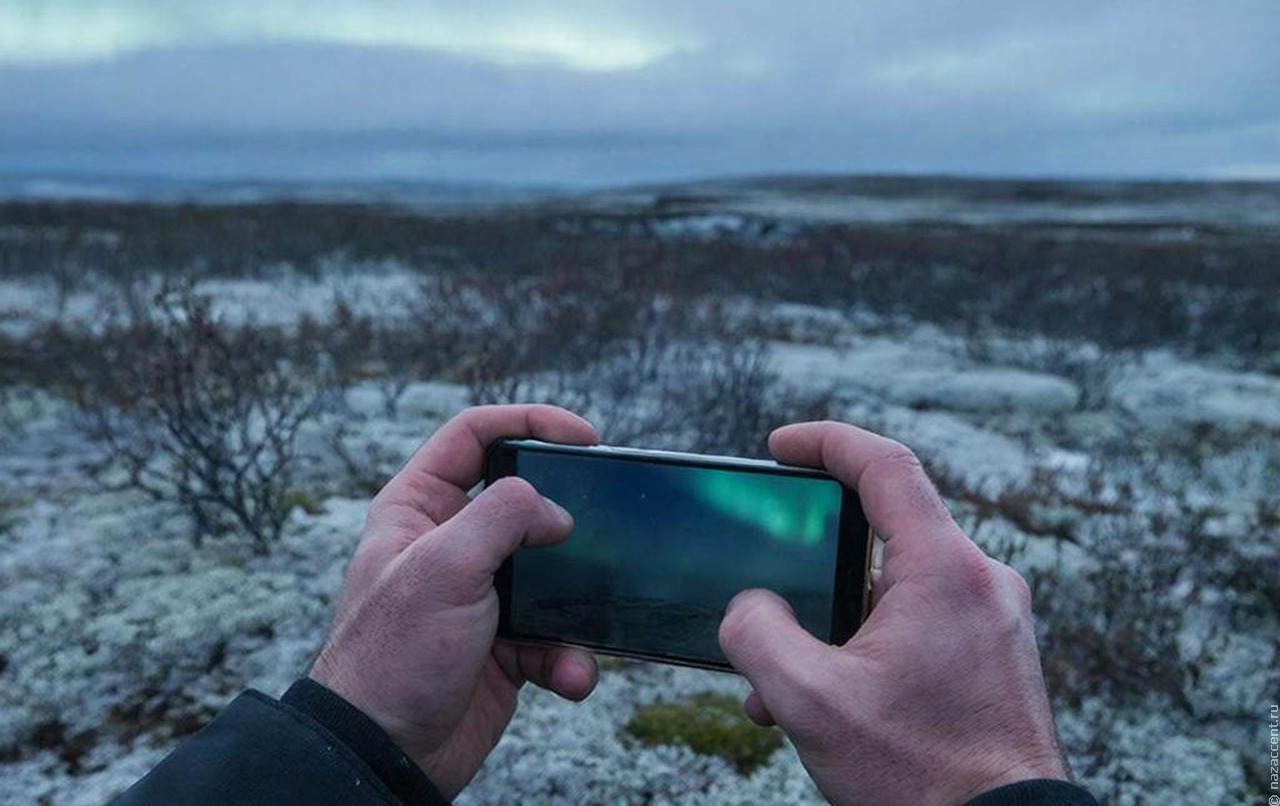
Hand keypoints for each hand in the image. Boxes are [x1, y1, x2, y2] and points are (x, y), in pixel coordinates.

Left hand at [309, 405, 600, 796]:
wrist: (385, 754)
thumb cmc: (391, 657)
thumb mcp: (444, 566)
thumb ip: (504, 517)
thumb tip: (556, 513)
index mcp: (418, 508)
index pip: (473, 436)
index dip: (528, 423)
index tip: (583, 436)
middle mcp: (449, 543)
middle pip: (522, 502)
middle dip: (565, 518)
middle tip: (604, 520)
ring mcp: (479, 595)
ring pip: (550, 572)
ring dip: (574, 600)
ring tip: (581, 621)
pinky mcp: (504, 644)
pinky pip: (555, 635)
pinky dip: (567, 656)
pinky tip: (566, 675)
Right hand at [719, 422, 1067, 805]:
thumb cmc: (920, 776)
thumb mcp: (810, 701)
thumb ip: (757, 634)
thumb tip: (752, 607)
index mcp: (945, 570)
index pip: (885, 464)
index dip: (826, 441)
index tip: (782, 446)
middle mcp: (983, 582)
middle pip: (885, 529)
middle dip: (815, 560)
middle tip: (770, 589)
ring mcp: (995, 619)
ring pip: (897, 584)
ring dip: (836, 617)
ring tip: (790, 676)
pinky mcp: (997, 654)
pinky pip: (922, 621)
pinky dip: (870, 640)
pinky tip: (834, 696)